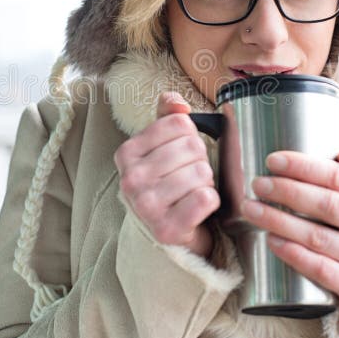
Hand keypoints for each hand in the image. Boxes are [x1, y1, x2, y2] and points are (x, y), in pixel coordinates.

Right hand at [114, 92, 219, 257]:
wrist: (167, 232)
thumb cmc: (166, 184)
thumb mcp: (161, 147)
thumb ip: (168, 117)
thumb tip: (178, 104)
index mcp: (127, 153)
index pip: (179, 123)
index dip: (190, 136)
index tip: (181, 154)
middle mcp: (131, 179)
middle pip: (192, 146)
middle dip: (200, 160)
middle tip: (190, 176)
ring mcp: (147, 206)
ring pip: (201, 172)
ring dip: (206, 182)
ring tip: (193, 191)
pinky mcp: (167, 229)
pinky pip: (206, 198)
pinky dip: (211, 201)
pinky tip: (199, 207)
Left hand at [240, 150, 338, 309]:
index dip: (303, 167)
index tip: (272, 161)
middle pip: (327, 205)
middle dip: (286, 191)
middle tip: (258, 185)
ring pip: (318, 237)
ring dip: (278, 221)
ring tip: (251, 209)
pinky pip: (321, 270)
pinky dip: (292, 254)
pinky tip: (271, 239)